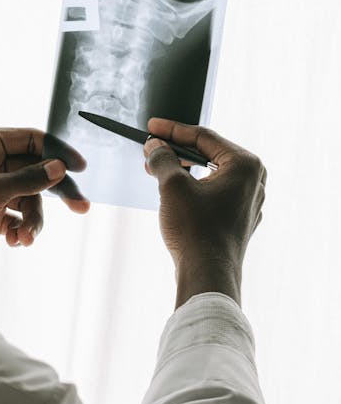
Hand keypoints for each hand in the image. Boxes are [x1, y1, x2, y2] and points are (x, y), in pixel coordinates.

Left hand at [0, 126, 89, 273]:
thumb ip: (30, 179)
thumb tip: (60, 167)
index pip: (32, 140)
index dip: (58, 153)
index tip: (80, 168)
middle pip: (38, 172)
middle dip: (55, 194)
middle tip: (81, 207)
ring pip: (32, 199)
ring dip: (33, 220)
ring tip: (24, 237)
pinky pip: (22, 217)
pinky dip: (22, 230)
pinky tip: (13, 241)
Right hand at [143, 118, 266, 306]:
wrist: (207, 275)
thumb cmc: (196, 231)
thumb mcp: (172, 186)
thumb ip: (163, 159)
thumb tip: (155, 146)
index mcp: (245, 164)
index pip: (204, 137)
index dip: (172, 130)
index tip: (151, 128)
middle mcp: (254, 181)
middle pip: (209, 155)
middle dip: (176, 152)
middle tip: (150, 151)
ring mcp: (248, 202)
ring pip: (211, 175)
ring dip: (182, 172)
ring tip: (157, 172)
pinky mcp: (239, 220)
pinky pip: (214, 194)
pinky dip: (193, 190)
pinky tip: (173, 195)